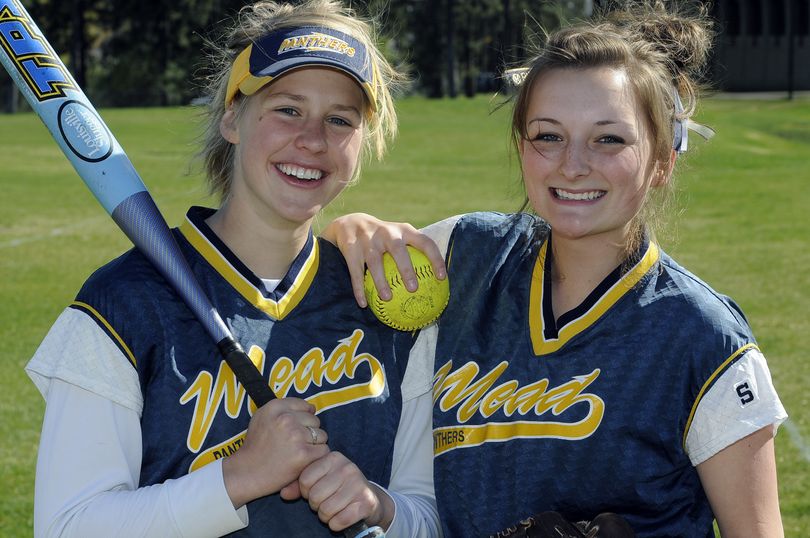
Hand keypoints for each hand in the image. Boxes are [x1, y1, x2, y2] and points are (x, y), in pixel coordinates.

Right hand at [222, 398, 328, 507]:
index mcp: (275, 407)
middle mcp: (286, 419)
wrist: (247, 473)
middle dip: (308, 432)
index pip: (305, 406)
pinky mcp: (304, 454)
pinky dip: (317, 457)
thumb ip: (285, 408)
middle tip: (293, 444)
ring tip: (297, 452)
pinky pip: (324, 450)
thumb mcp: (262, 416)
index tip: (292, 431)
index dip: (302, 420)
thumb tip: (312, 408)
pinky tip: (303, 461)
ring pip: (322, 435)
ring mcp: (296, 436)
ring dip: (314, 444)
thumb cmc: (256, 445)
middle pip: (315, 420)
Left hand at [292, 451, 394, 531]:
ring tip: (334, 510)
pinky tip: (342, 517)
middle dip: (316, 505)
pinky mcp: (366, 502)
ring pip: (326, 510)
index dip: (305, 492)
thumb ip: (299, 485)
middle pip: (315, 496)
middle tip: (325, 503)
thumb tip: (284, 494)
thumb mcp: (320, 480)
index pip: (305, 479)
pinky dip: (336, 524)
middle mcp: (347, 467)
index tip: (315, 492)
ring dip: (326, 516)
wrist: (369, 499)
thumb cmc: (339, 488)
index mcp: (333, 457)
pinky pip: (339, 521)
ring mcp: (358, 484)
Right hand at [321, 213, 444, 307]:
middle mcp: (386, 232)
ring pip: (374, 261)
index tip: (441, 278)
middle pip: (397, 248)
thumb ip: (414, 253)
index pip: (424, 242)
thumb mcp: (399, 237)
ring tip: (387, 298)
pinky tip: (363, 303)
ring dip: (381, 280)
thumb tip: (435, 285)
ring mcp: (367, 239)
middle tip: (413, 288)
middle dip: (406, 268)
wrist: (350, 223)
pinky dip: (359, 288)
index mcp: (403, 230)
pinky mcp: (351, 247)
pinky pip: (355, 271)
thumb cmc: (383, 238)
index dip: (435, 258)